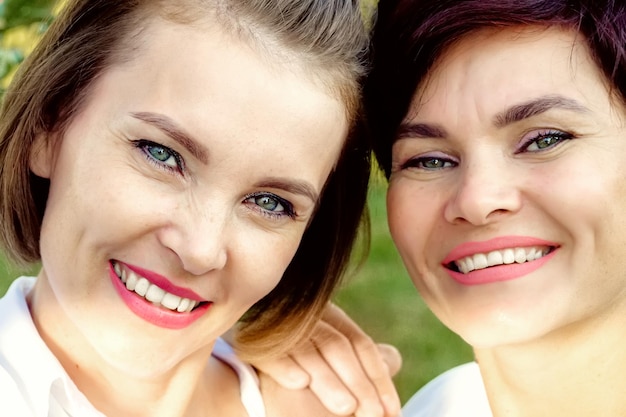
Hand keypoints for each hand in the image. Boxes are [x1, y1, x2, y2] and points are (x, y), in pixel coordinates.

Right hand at [253, 303, 401, 416]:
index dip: (378, 377)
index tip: (390, 410)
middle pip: (338, 347)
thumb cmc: (302, 373)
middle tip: (371, 415)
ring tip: (346, 408)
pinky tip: (299, 382)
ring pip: (308, 350)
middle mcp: (306, 318)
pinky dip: (285, 366)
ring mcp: (279, 329)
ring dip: (328, 381)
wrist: (252, 387)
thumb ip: (364, 360)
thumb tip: (393, 360)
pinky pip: (270, 352)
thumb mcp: (337, 365)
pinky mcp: (252, 343)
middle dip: (359, 383)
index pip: (360, 345)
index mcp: (329, 318)